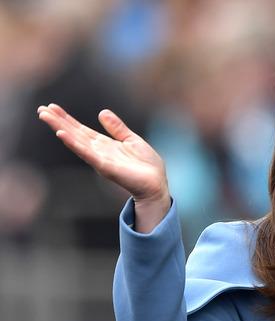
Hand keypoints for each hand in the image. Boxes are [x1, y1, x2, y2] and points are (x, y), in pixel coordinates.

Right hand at [37, 103, 169, 232]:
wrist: (156, 184)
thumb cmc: (147, 165)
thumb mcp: (132, 140)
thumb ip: (117, 128)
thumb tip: (102, 112)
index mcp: (104, 144)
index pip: (81, 129)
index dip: (67, 118)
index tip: (52, 107)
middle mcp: (98, 151)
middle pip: (74, 134)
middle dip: (58, 122)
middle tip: (41, 109)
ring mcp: (100, 159)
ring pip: (76, 141)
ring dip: (60, 129)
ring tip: (46, 117)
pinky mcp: (105, 167)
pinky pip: (87, 154)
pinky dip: (74, 144)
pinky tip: (62, 134)